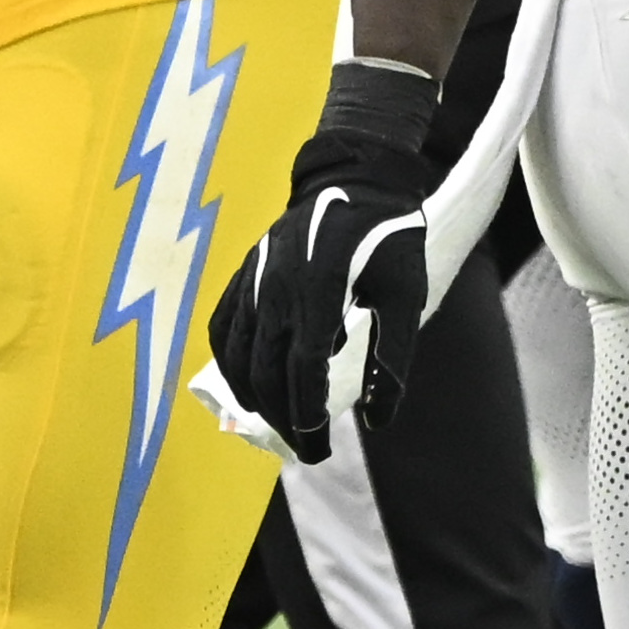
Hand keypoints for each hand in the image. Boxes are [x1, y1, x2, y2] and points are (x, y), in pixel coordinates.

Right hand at [210, 64, 439, 466]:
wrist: (357, 179)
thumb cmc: (390, 240)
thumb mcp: (406, 296)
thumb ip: (392, 358)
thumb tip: (377, 420)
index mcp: (318, 291)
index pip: (303, 372)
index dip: (307, 419)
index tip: (319, 450)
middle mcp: (276, 288)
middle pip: (266, 372)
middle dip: (282, 419)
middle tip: (307, 449)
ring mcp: (254, 279)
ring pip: (238, 355)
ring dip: (253, 398)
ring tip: (277, 423)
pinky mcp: (245, 274)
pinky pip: (223, 328)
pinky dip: (230, 362)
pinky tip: (246, 383)